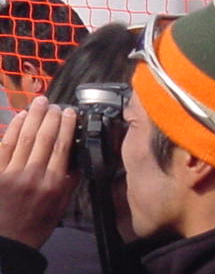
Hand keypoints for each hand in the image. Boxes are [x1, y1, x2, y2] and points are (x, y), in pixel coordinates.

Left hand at [0, 97, 77, 248]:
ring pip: (25, 138)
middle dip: (50, 117)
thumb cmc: (38, 223)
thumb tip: (78, 156)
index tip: (71, 112)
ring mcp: (12, 173)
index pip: (62, 146)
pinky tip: (20, 117)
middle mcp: (33, 175)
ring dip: (33, 117)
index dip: (66, 125)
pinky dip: (13, 129)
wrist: (8, 241)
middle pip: (44, 138)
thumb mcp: (61, 204)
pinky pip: (5, 145)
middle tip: (55, 104)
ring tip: (40, 102)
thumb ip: (70, 180)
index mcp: (53, 183)